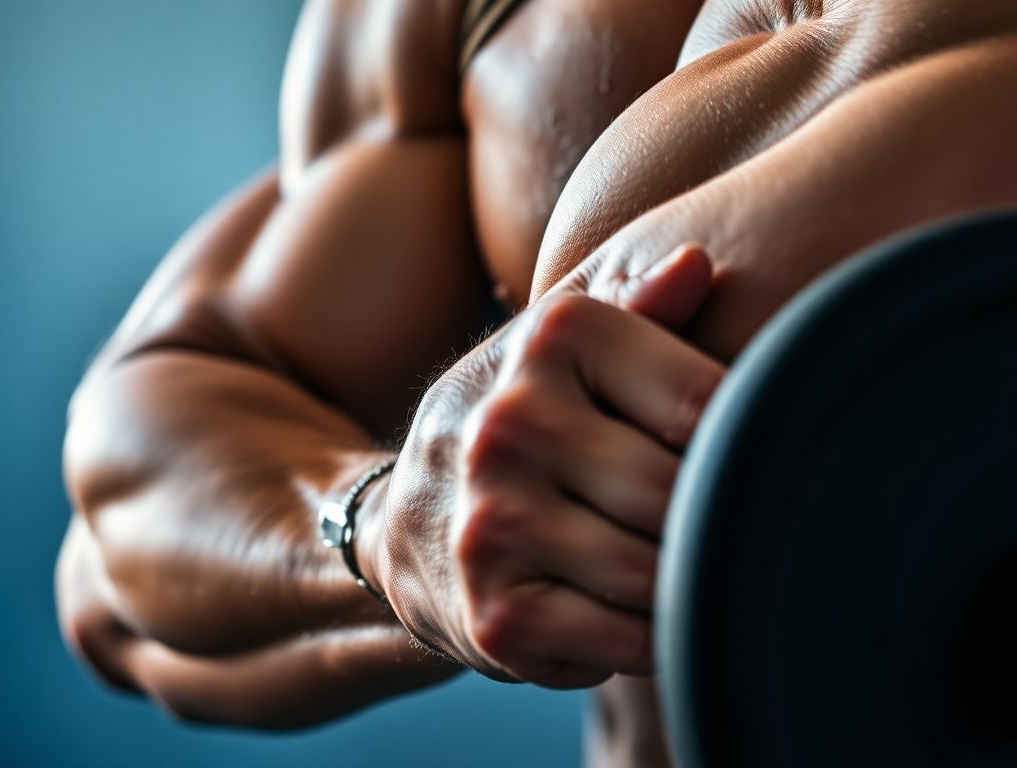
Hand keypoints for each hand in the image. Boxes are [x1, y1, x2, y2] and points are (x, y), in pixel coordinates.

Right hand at [361, 245, 724, 686]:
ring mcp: (494, 522)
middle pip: (681, 492)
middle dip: (716, 524)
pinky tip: (640, 613)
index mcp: (550, 339)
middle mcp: (511, 423)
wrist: (400, 523)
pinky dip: (651, 638)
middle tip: (734, 533)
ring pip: (657, 574)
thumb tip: (701, 264)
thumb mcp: (556, 352)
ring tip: (690, 572)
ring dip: (688, 586)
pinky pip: (624, 641)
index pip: (703, 401)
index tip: (757, 467)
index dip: (749, 446)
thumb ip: (634, 309)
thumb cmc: (517, 426)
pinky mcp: (494, 614)